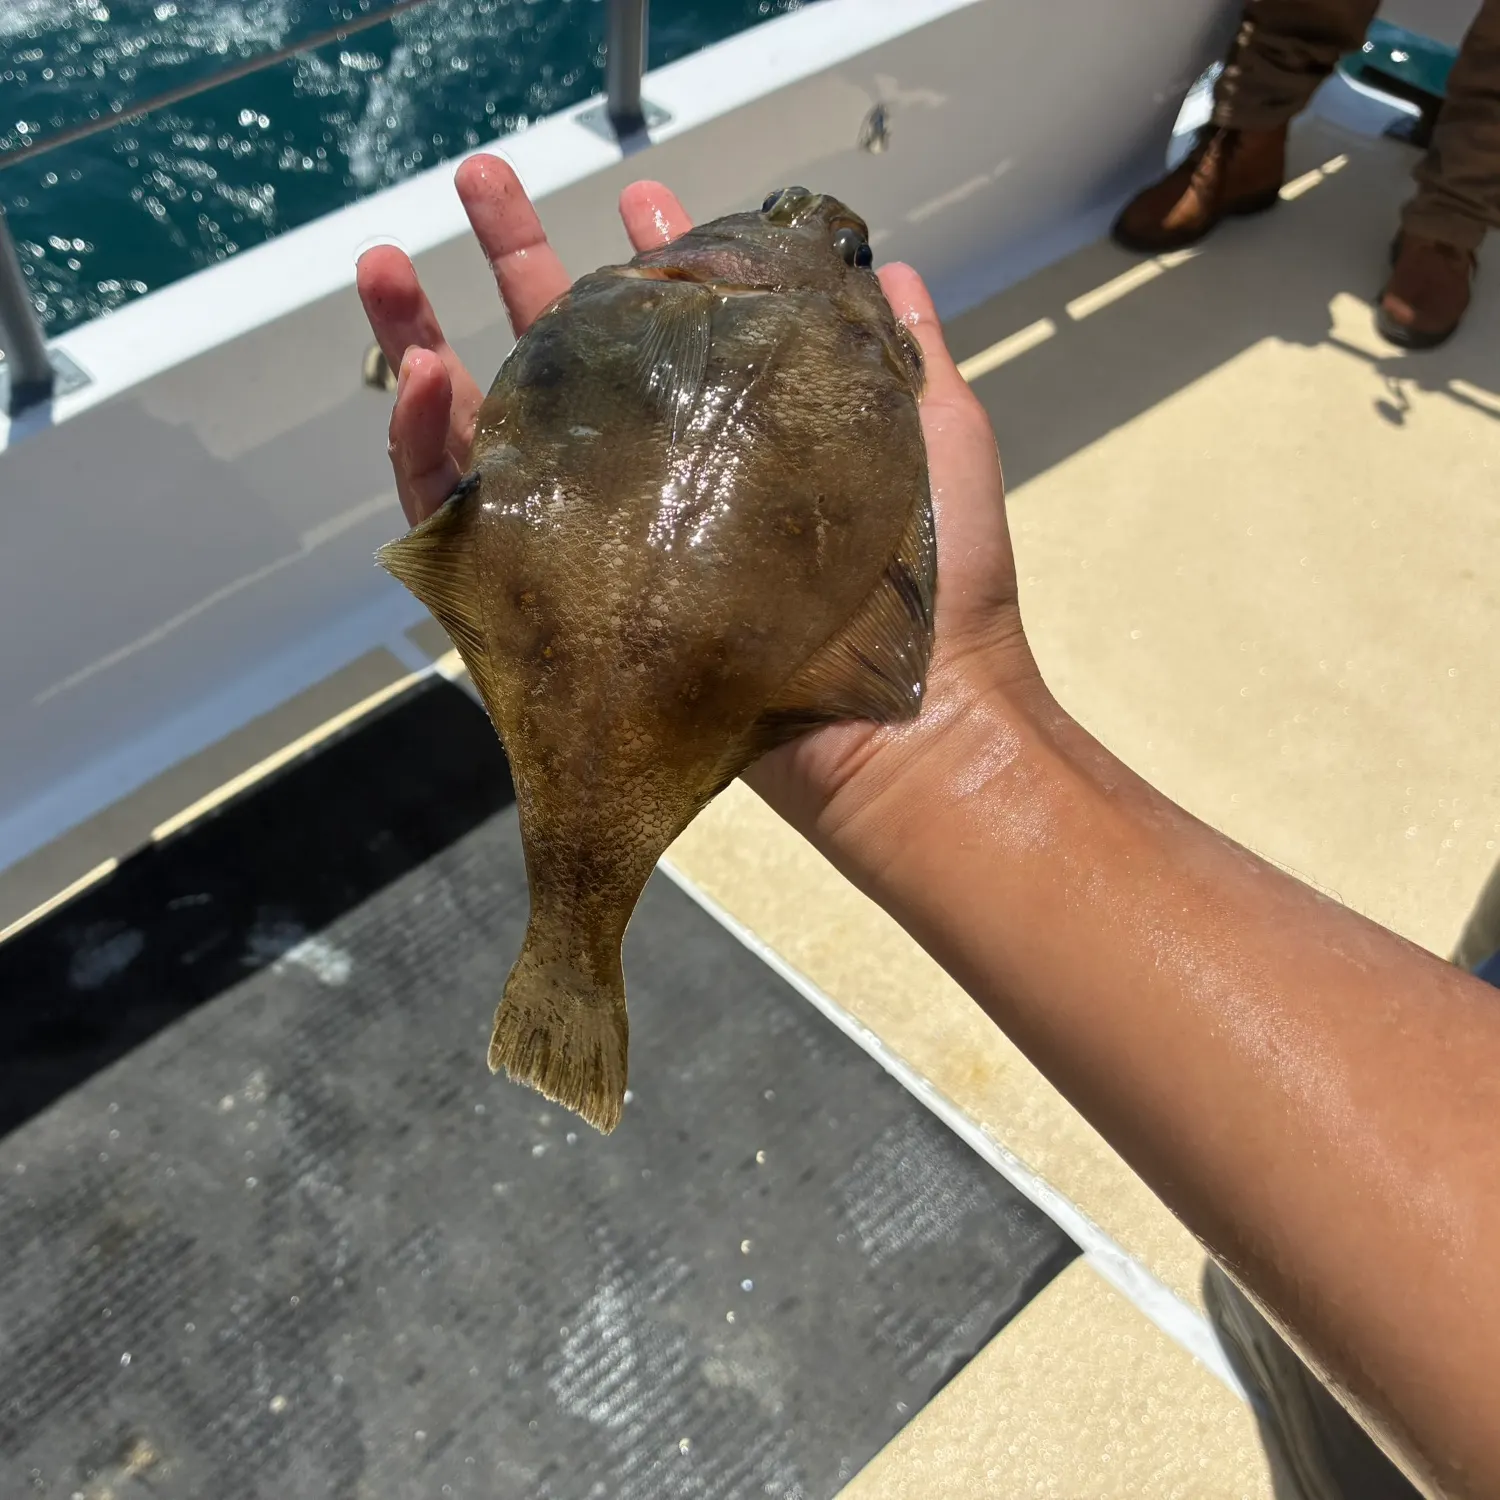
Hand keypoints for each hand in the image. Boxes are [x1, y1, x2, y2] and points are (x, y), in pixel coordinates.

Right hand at [358, 157, 1041, 866]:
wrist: (904, 725)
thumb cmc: (932, 592)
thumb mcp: (933, 438)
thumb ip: (902, 351)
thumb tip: (887, 263)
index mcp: (727, 437)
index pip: (667, 335)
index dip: (647, 264)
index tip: (641, 196)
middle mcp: (651, 483)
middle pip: (561, 360)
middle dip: (511, 262)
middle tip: (477, 180)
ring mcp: (594, 541)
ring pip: (487, 432)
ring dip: (424, 341)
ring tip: (383, 266)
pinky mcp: (545, 604)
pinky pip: (457, 524)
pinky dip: (420, 450)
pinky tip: (418, 373)